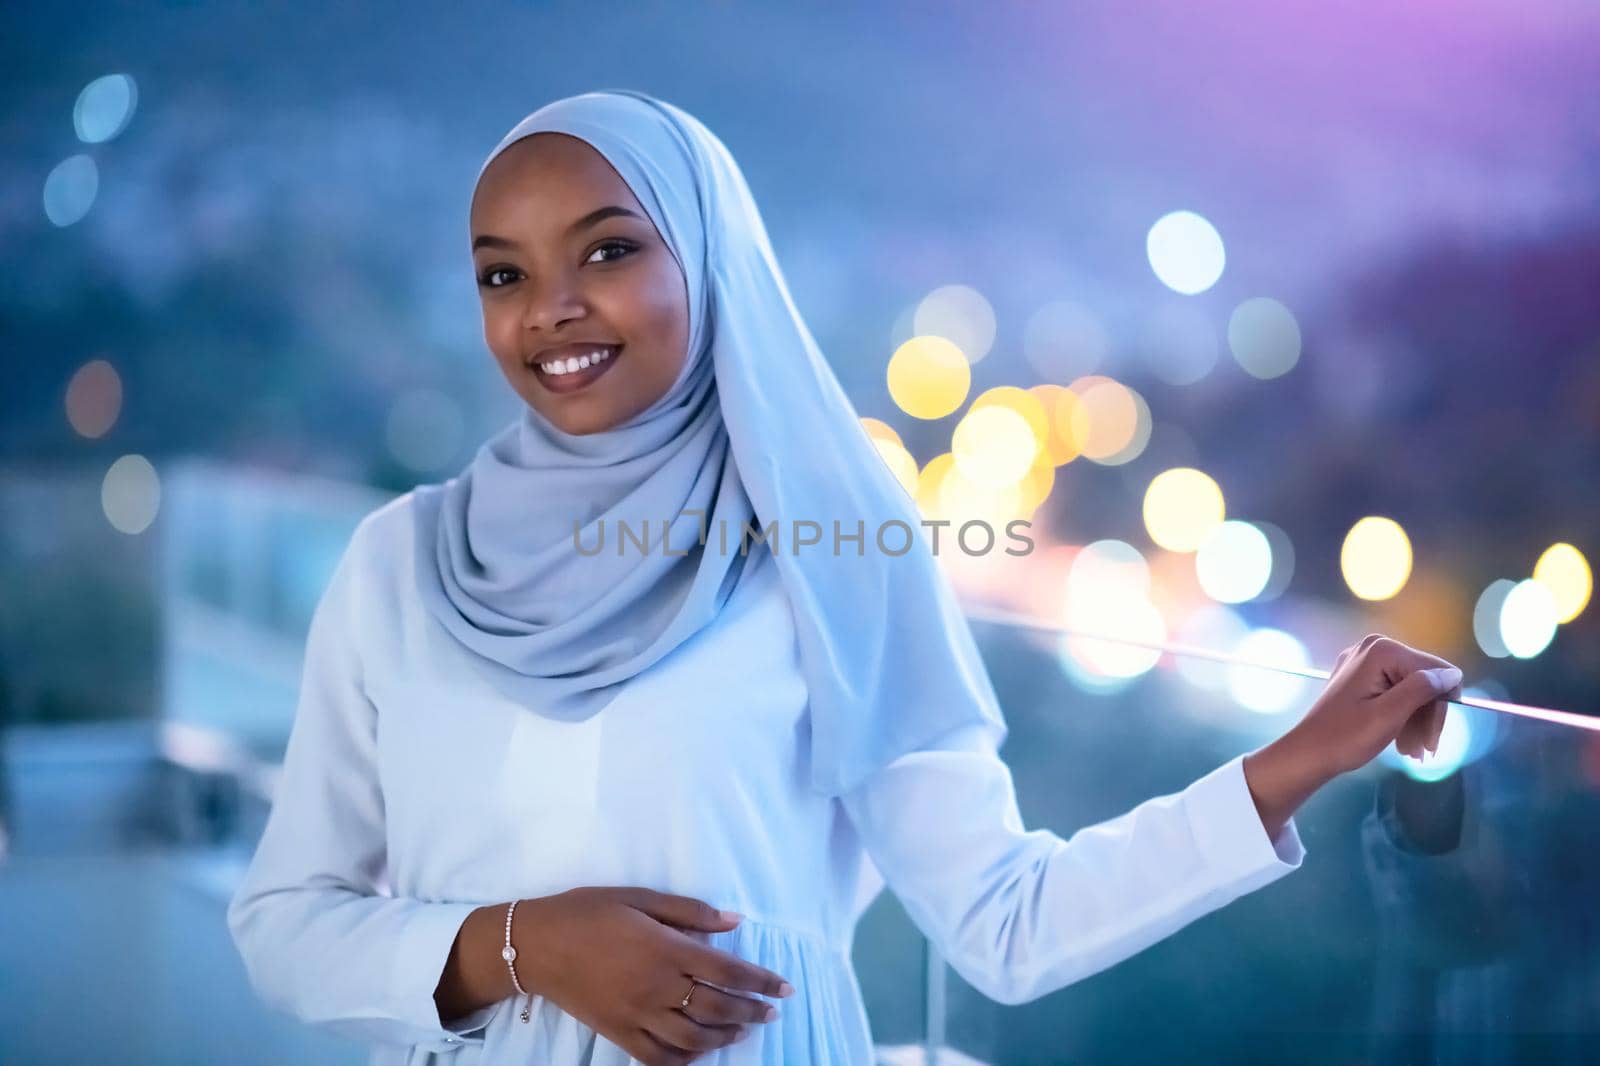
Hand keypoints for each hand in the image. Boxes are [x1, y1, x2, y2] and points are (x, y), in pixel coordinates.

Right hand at [514, 887, 793, 1065]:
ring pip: (694, 1040)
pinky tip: (698, 1054)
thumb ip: (690, 912)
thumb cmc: (589, 912)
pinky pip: (659, 1058)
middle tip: (771, 1011)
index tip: (785, 988)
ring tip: (742, 1031)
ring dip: (724, 1038)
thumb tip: (735, 922)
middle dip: (751, 1012)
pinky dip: (684, 1062)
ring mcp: (638, 1016)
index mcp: (666, 950)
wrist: (537, 945)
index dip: (761, 981)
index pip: (728, 971)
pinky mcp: (619, 1034)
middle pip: (718, 1009)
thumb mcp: (640, 898)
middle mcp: (658, 988)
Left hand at [1298, 632, 1464, 777]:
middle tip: (1424, 751)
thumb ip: (1422, 689)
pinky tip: (1403, 742)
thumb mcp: (1389, 715)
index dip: (1441, 706)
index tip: (1433, 739)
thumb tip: (1452, 673)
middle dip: (1428, 717)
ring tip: (1413, 752)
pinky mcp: (1360, 678)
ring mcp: (1365, 662)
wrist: (1307, 753)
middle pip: (1424, 680)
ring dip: (1417, 721)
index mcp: (1382, 650)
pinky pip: (1394, 692)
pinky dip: (1402, 717)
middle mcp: (1374, 648)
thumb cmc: (1345, 737)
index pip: (1437, 672)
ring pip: (1411, 689)